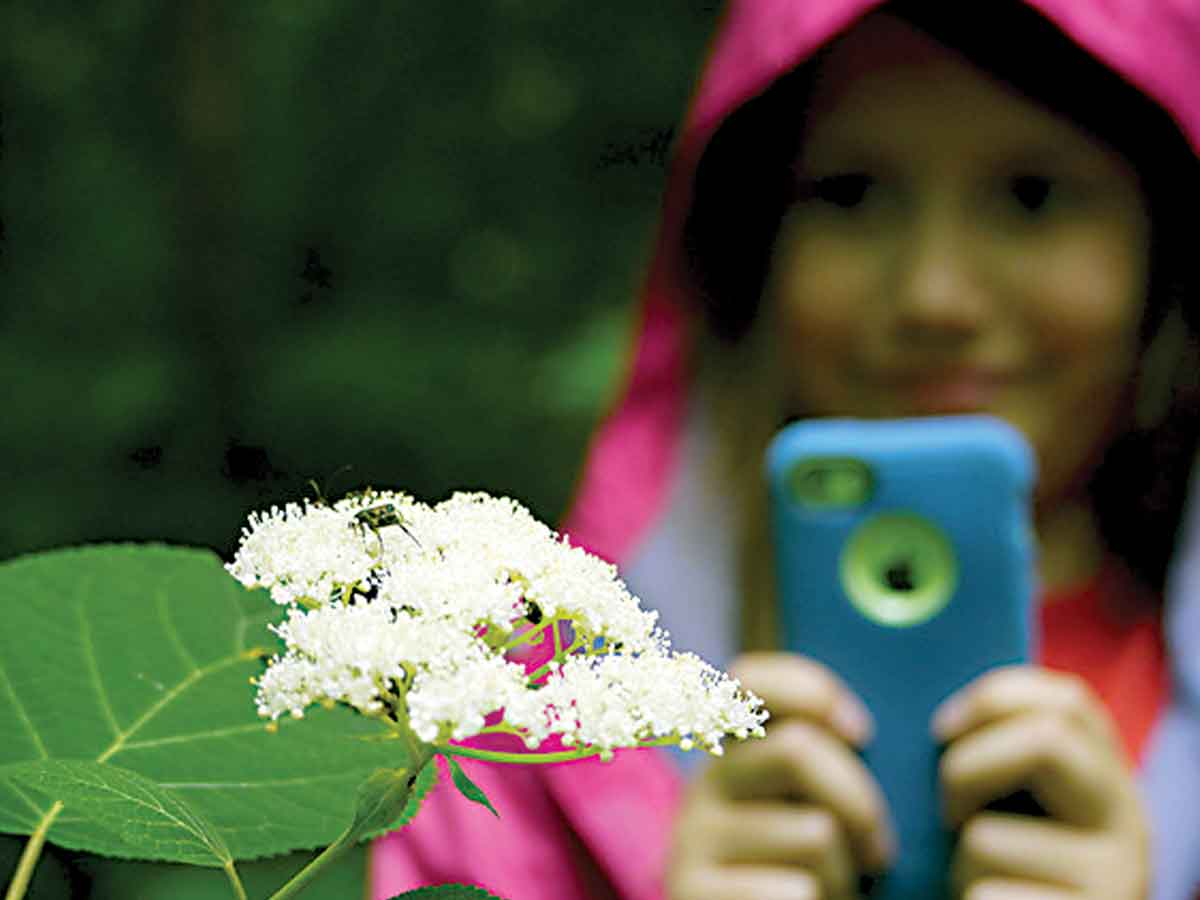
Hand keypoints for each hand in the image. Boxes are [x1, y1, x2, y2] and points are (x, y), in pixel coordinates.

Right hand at [666, 652, 894, 899]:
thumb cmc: (811, 880)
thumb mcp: (813, 813)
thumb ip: (817, 768)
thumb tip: (857, 730)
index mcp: (735, 753)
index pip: (750, 681)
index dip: (810, 689)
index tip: (861, 732)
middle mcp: (703, 785)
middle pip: (796, 748)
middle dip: (860, 803)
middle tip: (879, 852)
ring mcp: (691, 840)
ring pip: (814, 831)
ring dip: (844, 874)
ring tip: (829, 893)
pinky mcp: (691, 892)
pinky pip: (795, 891)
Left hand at [934, 666, 1148, 898]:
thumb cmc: (1005, 882)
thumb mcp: (1019, 814)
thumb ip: (1006, 765)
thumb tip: (940, 719)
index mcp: (1109, 787)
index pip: (1070, 702)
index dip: (993, 699)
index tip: (941, 730)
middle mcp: (1131, 828)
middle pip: (1048, 739)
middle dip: (964, 769)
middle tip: (945, 814)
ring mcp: (1115, 882)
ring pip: (989, 833)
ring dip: (957, 862)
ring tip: (975, 888)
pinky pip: (984, 896)